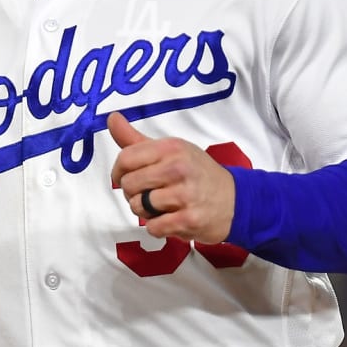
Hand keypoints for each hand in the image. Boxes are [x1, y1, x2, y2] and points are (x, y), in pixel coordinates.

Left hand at [108, 111, 235, 242]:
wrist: (235, 200)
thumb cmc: (197, 173)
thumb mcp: (171, 150)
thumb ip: (136, 139)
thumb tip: (111, 118)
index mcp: (172, 148)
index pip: (126, 158)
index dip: (118, 172)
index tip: (125, 178)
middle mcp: (178, 168)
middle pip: (129, 184)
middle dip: (133, 194)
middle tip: (149, 194)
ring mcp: (185, 194)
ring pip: (138, 207)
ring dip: (145, 212)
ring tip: (162, 206)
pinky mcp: (189, 219)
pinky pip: (153, 227)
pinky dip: (157, 227)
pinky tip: (171, 219)